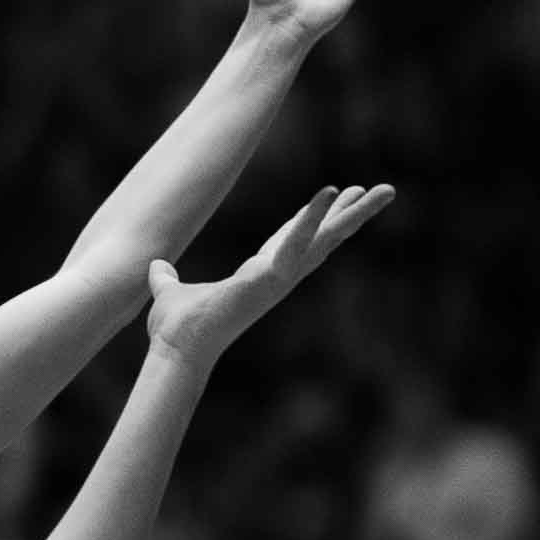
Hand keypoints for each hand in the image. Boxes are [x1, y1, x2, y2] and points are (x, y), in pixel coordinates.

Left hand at [145, 183, 392, 366]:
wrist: (176, 349)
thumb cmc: (176, 329)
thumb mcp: (169, 292)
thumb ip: (165, 277)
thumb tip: (155, 267)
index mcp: (259, 275)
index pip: (294, 240)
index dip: (314, 218)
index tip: (335, 196)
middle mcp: (277, 277)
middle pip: (323, 239)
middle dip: (352, 215)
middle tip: (384, 191)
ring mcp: (278, 279)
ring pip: (325, 240)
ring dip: (353, 215)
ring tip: (383, 190)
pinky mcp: (270, 279)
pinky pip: (295, 242)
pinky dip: (310, 218)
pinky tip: (329, 192)